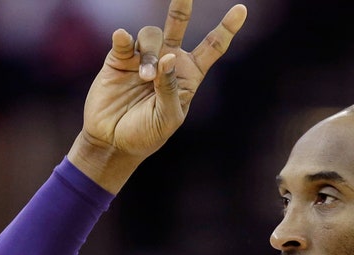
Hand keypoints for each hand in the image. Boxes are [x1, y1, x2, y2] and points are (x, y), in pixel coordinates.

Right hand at [68, 0, 246, 192]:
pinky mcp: (119, 59)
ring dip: (149, 54)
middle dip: (182, 6)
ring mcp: (143, 57)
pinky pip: (124, 40)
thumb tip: (167, 58)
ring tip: (144, 78)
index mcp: (188, 75)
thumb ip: (170, 89)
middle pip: (178, 25)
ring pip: (151, 35)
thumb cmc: (146, 134)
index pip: (212, 47)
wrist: (112, 142)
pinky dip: (124, 38)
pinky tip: (122, 40)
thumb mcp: (167, 118)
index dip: (226, 28)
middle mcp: (168, 60)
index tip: (241, 9)